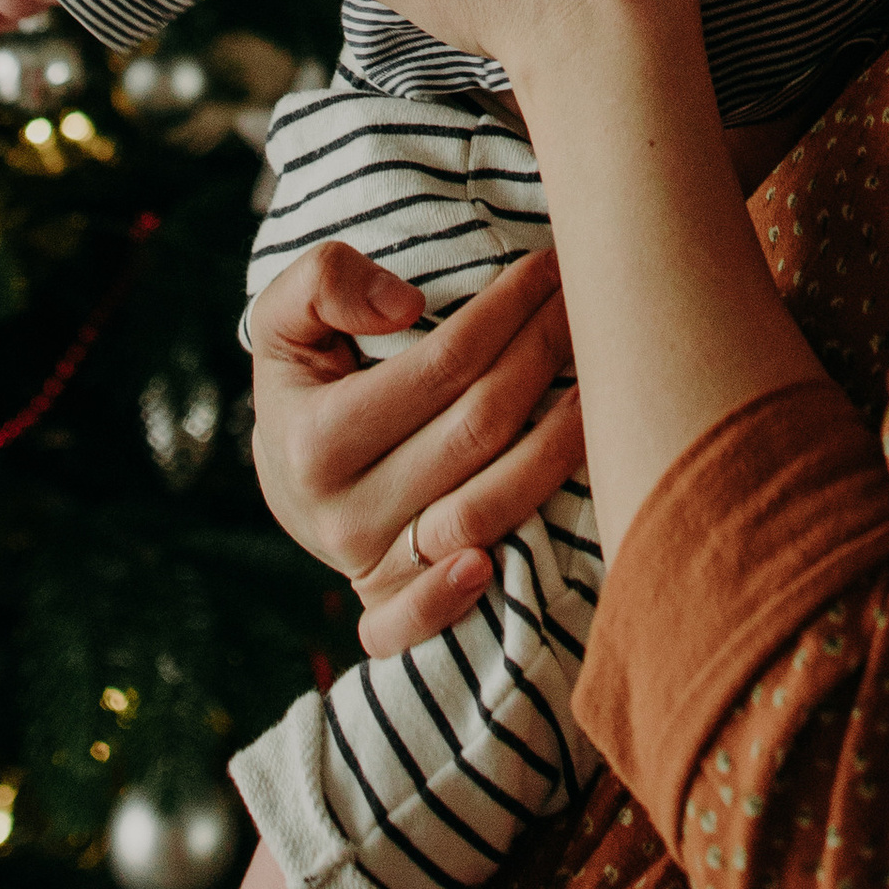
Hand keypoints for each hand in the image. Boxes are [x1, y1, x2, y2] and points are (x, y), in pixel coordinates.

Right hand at [248, 237, 585, 655]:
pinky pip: (424, 619)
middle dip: (544, 356)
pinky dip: (462, 595)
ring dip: (556, 447)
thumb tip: (404, 305)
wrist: (287, 473)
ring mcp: (368, 567)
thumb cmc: (306, 379)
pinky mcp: (386, 608)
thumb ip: (324, 284)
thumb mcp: (286, 317)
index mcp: (316, 438)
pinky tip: (518, 547)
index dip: (507, 310)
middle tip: (589, 305)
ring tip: (602, 385)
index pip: (443, 365)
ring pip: (484, 509)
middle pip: (478, 428)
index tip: (551, 269)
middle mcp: (343, 513)